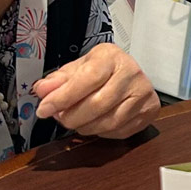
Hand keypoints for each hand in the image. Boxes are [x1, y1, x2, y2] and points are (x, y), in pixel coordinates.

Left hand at [33, 43, 160, 138]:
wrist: (131, 75)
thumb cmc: (103, 70)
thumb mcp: (79, 68)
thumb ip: (58, 80)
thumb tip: (42, 90)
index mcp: (111, 57)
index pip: (87, 79)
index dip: (63, 97)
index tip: (44, 109)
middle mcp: (131, 73)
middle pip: (97, 104)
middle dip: (72, 116)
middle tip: (60, 117)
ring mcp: (143, 94)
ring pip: (108, 122)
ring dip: (85, 127)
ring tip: (75, 120)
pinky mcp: (148, 112)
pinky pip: (119, 131)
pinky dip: (101, 132)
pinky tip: (94, 123)